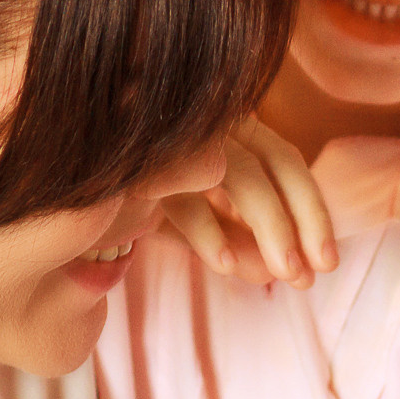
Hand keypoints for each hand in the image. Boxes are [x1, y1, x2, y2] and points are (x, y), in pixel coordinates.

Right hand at [159, 116, 336, 289]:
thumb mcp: (200, 220)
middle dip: (300, 223)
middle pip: (276, 164)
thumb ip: (237, 241)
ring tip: (281, 276)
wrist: (73, 173)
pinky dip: (207, 229)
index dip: (314, 213)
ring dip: (269, 228)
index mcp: (235, 127)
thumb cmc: (142, 193)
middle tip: (310, 276)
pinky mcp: (144, 156)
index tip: (326, 263)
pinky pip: (184, 191)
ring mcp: (180, 131)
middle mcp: (213, 121)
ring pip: (240, 173)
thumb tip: (281, 275)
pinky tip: (222, 266)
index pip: (289, 162)